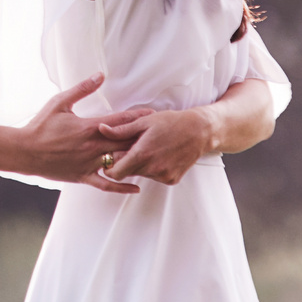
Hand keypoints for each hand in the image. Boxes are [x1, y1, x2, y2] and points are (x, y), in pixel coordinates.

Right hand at [21, 74, 150, 193]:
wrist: (24, 151)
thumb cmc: (41, 125)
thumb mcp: (60, 102)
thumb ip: (82, 89)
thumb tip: (100, 74)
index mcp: (89, 127)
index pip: (120, 121)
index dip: (138, 117)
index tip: (154, 115)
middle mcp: (92, 147)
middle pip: (124, 142)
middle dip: (143, 138)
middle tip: (161, 136)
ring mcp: (89, 164)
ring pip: (118, 163)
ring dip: (136, 160)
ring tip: (153, 158)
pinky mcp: (83, 177)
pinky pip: (105, 185)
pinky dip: (121, 186)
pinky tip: (136, 187)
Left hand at [96, 109, 211, 185]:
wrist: (200, 131)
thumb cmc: (171, 123)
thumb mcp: (144, 121)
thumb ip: (121, 130)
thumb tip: (101, 129)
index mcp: (142, 154)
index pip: (115, 173)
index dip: (110, 167)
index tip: (112, 157)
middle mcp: (152, 169)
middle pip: (128, 174)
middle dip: (126, 163)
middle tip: (133, 148)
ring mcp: (163, 176)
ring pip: (142, 175)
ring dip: (141, 165)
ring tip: (151, 148)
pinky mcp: (172, 180)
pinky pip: (155, 177)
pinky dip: (154, 168)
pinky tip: (161, 154)